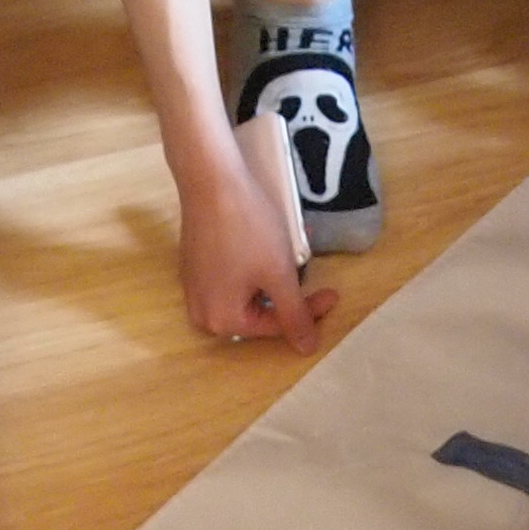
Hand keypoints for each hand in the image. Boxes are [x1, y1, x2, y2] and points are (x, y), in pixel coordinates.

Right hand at [177, 154, 336, 350]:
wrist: (211, 179)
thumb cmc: (247, 228)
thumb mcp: (279, 274)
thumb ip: (294, 315)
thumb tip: (306, 350)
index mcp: (222, 322)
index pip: (276, 326)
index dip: (309, 310)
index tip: (334, 293)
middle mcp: (202, 312)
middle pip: (260, 312)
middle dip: (289, 291)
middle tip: (312, 272)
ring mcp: (195, 288)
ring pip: (248, 293)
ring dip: (275, 276)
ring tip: (294, 253)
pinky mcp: (194, 266)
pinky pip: (232, 278)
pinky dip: (256, 266)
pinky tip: (271, 244)